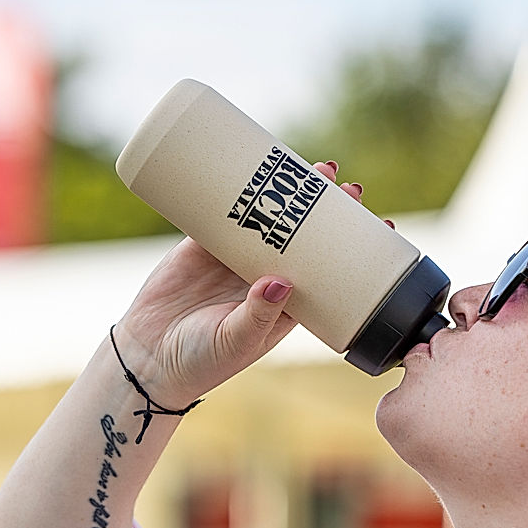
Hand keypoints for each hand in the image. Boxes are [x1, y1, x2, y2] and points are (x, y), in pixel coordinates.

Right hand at [113, 161, 364, 406]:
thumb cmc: (200, 361)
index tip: (380, 224)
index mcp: (286, 305)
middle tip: (349, 188)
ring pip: (273, 216)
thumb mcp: (235, 341)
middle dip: (330, 209)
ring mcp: (235, 257)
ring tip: (321, 169)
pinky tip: (260, 166)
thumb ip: (257, 315)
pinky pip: (228, 210)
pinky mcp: (202, 243)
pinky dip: (243, 188)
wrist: (147, 357)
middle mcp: (266, 276)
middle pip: (307, 235)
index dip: (355, 247)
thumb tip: (281, 282)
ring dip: (295, 192)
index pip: (331, 270)